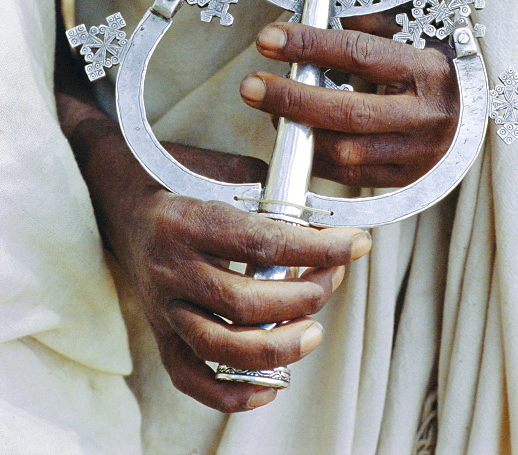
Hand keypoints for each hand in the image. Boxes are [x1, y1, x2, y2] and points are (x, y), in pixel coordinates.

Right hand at [59, 97, 370, 412]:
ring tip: (314, 332)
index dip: (317, 246)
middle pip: (246, 301)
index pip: (261, 241)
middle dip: (305, 296)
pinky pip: (191, 377)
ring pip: (222, 346)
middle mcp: (171, 267)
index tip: (356, 243)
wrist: (117, 194)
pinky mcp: (159, 331)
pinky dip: (232, 393)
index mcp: (188, 220)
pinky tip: (272, 386)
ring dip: (278, 347)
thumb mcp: (224, 169)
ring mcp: (162, 305)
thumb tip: (324, 225)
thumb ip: (271, 195)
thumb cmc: (179, 175)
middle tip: (334, 278)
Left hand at [239, 17, 458, 187]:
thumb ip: (366, 25)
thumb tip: (313, 18)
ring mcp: (418, 154)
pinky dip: (315, 156)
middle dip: (292, 98)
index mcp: (429, 70)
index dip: (310, 45)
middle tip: (249, 85)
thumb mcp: (413, 32)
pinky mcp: (405, 180)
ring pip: (346, 151)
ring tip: (268, 110)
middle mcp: (427, 116)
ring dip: (298, 132)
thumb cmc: (435, 63)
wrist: (475, 112)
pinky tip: (294, 136)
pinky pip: (350, 176)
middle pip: (349, 112)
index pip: (360, 55)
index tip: (268, 38)